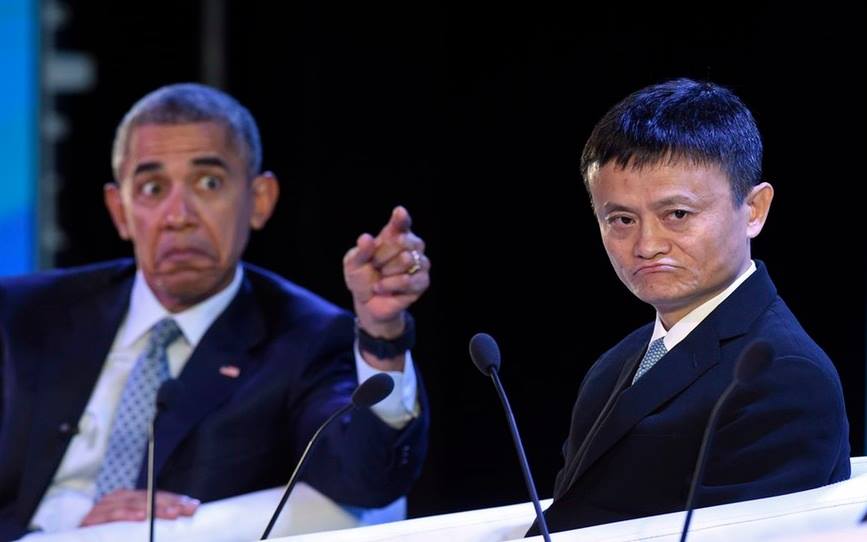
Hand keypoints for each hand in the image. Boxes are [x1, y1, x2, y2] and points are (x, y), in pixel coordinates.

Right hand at [80, 489, 199, 526]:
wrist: (72, 541)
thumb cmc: (105, 537)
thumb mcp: (129, 531)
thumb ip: (147, 526)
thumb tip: (175, 523)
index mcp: (129, 500)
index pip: (156, 496)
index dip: (175, 500)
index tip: (194, 506)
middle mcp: (117, 499)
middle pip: (149, 497)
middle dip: (171, 504)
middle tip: (188, 510)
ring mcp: (104, 507)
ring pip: (134, 503)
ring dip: (155, 508)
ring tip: (173, 514)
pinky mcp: (92, 519)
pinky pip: (112, 514)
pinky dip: (128, 514)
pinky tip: (142, 516)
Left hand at [344, 206, 429, 339]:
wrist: (368, 303)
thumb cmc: (362, 278)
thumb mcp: (353, 264)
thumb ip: (360, 251)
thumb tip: (366, 238)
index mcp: (394, 235)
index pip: (401, 223)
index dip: (401, 219)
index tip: (399, 213)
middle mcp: (412, 246)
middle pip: (402, 241)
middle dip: (381, 255)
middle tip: (375, 265)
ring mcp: (420, 263)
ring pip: (407, 259)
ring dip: (387, 271)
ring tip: (380, 278)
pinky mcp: (423, 282)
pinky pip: (407, 280)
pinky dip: (390, 285)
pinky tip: (382, 288)